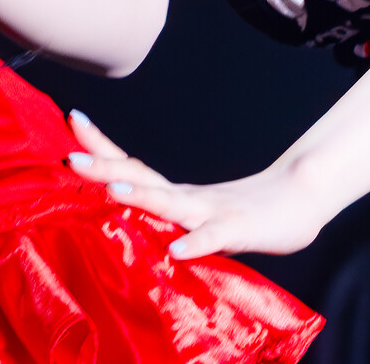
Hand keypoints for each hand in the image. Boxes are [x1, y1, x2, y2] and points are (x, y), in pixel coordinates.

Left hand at [64, 111, 336, 258]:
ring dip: (142, 198)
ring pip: (172, 204)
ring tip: (113, 192)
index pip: (130, 165)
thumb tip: (118, 203)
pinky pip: (214, 238)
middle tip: (71, 158)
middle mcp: (186, 196)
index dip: (100, 146)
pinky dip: (195, 243)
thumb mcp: (193, 210)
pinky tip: (177, 250)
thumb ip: (161, 209)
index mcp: (173, 192)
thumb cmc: (241, 210)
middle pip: (141, 178)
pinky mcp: (238, 230)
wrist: (299, 199)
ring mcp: (211, 211)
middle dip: (105, 169)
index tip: (70, 118)